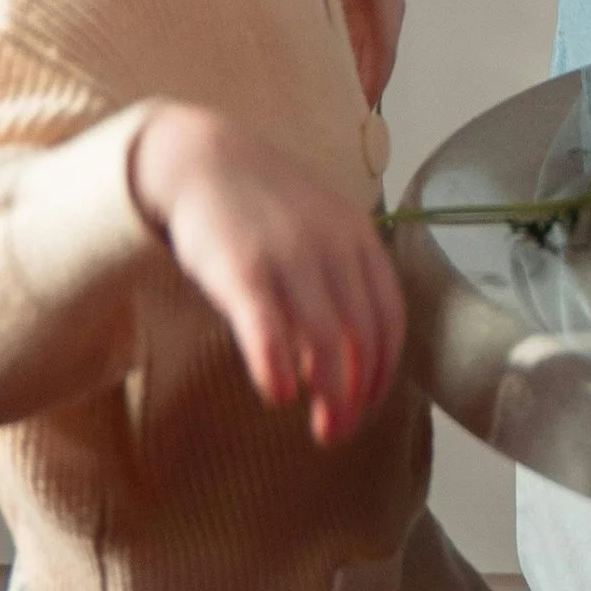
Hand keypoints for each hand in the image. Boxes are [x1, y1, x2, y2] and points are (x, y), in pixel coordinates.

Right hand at [128, 102, 404, 446]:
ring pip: (328, 339)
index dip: (384, 369)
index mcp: (357, 237)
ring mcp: (288, 255)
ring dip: (332, 394)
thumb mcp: (316, 235)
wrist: (200, 160)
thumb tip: (337, 369)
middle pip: (363, 335)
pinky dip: (277, 365)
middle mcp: (332, 245)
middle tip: (342, 431)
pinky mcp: (241, 267)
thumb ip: (336, 291)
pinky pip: (268, 326)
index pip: (390, 316)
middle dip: (359, 394)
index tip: (369, 405)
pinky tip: (278, 394)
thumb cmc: (261, 209)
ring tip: (324, 431)